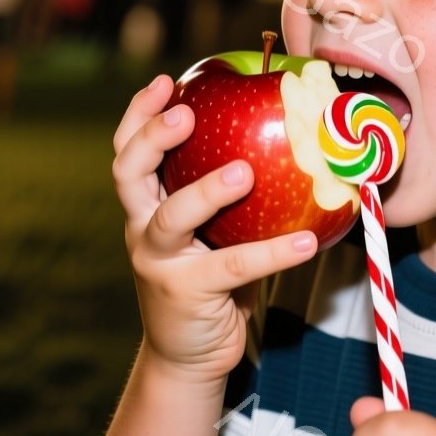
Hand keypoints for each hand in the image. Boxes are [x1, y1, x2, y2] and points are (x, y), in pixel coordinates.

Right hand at [112, 75, 319, 383]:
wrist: (187, 355)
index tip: (168, 80)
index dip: (140, 113)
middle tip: (186, 115)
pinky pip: (233, 267)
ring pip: (171, 219)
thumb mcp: (208, 230)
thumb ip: (227, 190)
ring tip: (244, 173)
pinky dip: (272, 252)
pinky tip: (308, 241)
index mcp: (144, 205)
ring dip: (206, 191)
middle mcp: (140, 228)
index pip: (128, 150)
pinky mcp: (185, 293)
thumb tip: (289, 137)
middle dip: (153, 138)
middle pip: (129, 173)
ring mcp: (158, 262)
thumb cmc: (208, 278)